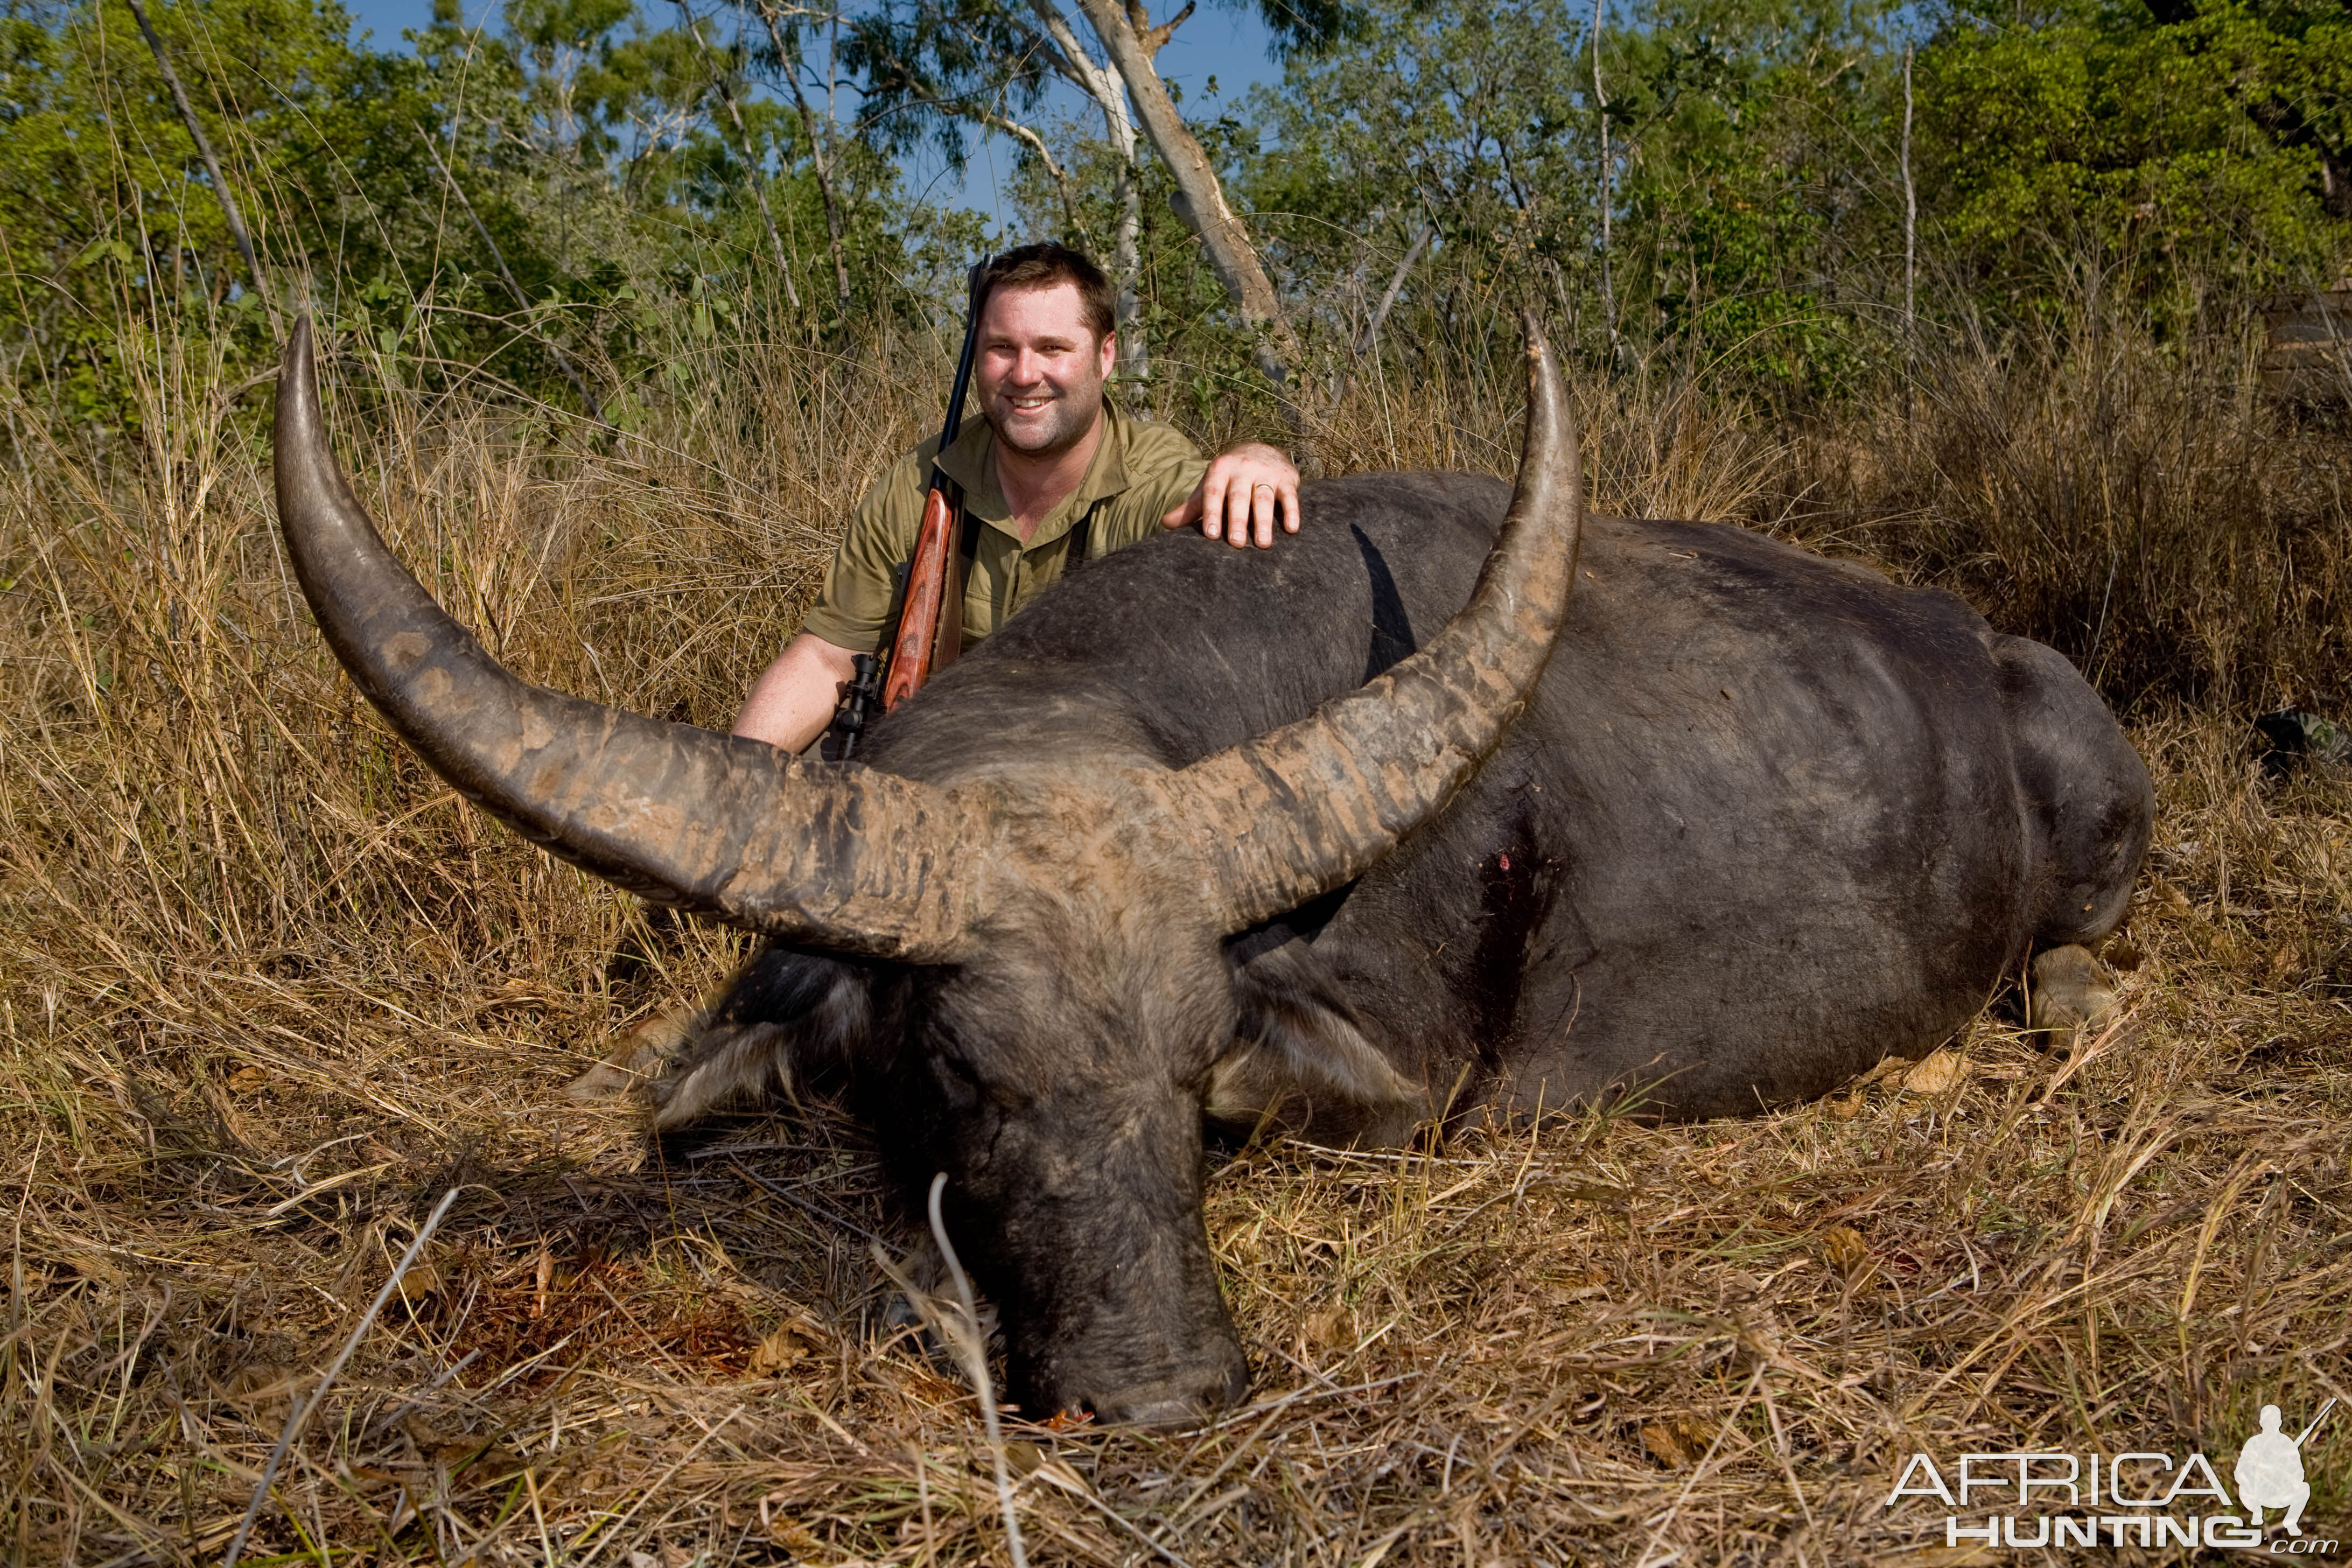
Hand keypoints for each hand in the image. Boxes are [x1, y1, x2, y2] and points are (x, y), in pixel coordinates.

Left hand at [1161, 441, 1300, 547]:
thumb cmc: (1229, 477)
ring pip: (1264, 497)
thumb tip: (1166, 524)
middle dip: (1237, 519)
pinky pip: (1290, 495)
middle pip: (1239, 496)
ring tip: (1263, 544)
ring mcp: (1265, 472)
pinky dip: (1292, 511)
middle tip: (1235, 543)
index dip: (1212, 512)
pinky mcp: (1286, 477)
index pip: (1214, 492)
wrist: (1260, 449)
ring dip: (1264, 521)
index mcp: (1219, 470)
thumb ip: (1191, 508)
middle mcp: (1242, 468)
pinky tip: (1291, 529)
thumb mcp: (1209, 487)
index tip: (1211, 535)